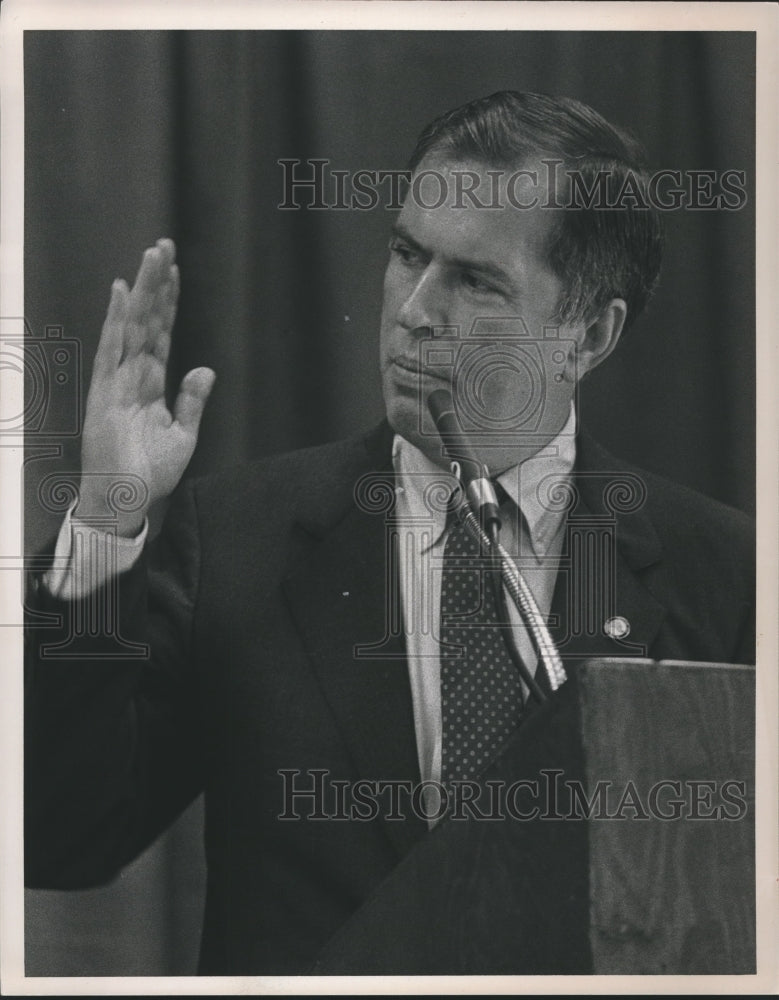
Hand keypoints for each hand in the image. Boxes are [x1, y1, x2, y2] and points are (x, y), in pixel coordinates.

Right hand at [76, 239, 214, 535]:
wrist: (125, 502)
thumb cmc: (150, 472)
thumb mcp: (183, 435)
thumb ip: (192, 401)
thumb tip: (206, 369)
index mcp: (151, 382)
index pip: (161, 332)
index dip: (168, 302)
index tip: (175, 270)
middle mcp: (133, 374)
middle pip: (146, 320)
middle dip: (155, 284)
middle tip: (163, 245)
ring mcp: (117, 380)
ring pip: (132, 326)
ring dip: (141, 291)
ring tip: (151, 256)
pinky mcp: (105, 393)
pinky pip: (112, 350)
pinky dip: (117, 321)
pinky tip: (122, 293)